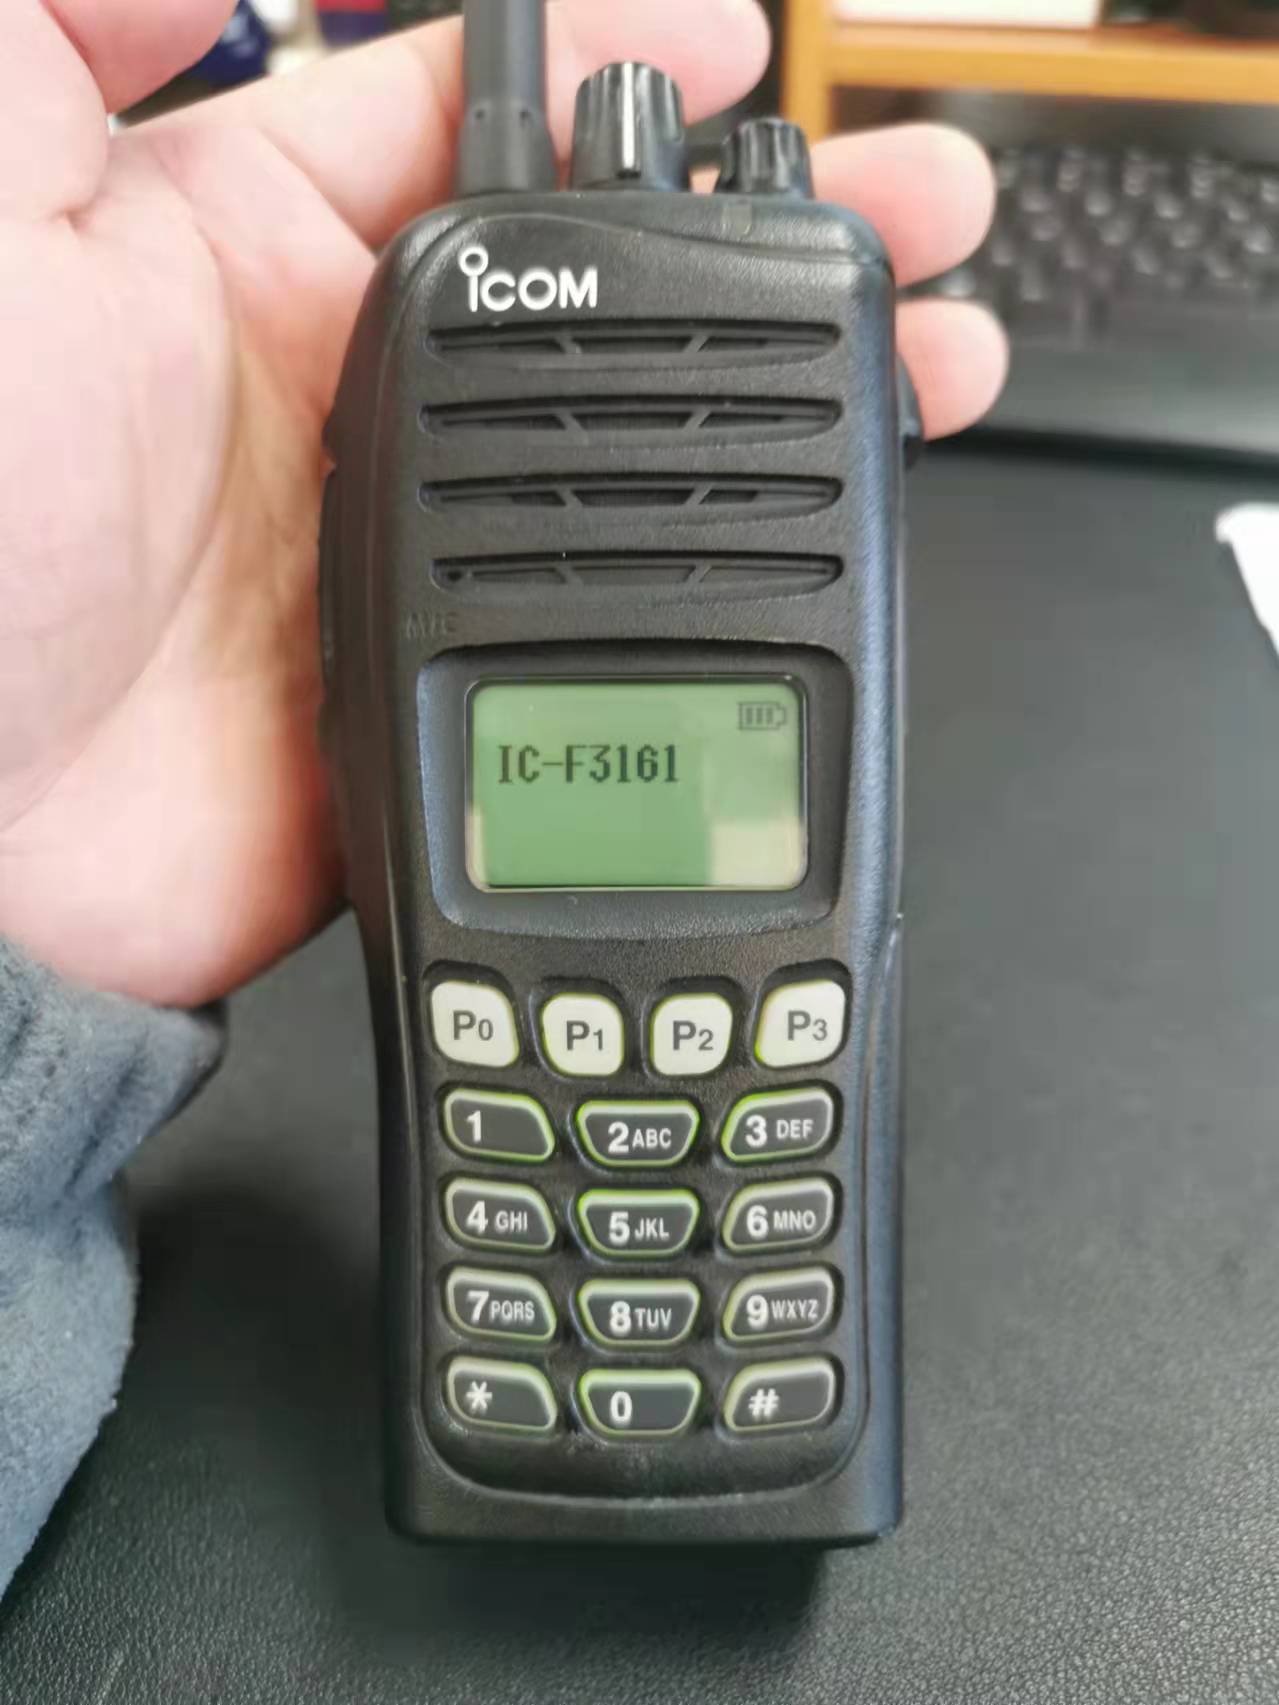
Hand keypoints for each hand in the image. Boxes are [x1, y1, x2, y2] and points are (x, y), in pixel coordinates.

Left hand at [0, 0, 1004, 1006]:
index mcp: (245, 247)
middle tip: (910, 210)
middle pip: (608, 282)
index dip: (615, 65)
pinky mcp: (453, 689)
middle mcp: (346, 396)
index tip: (740, 47)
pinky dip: (735, 588)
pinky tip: (828, 562)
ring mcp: (413, 552)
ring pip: (650, 449)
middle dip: (766, 231)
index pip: (468, 118)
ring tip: (937, 369)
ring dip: (802, 404)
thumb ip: (81, 20)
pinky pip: (627, 619)